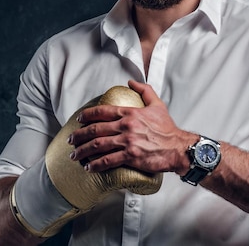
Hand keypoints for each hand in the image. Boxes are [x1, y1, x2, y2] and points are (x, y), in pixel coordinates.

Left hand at [69, 80, 195, 173]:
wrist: (178, 148)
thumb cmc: (167, 128)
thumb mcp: (158, 104)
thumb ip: (144, 90)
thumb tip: (131, 82)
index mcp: (130, 113)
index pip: (103, 111)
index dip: (88, 115)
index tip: (79, 119)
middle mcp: (126, 126)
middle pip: (96, 129)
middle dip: (79, 135)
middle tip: (71, 139)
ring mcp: (128, 142)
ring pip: (98, 145)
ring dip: (83, 150)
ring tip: (74, 155)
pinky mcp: (130, 157)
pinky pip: (108, 160)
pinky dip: (96, 164)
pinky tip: (89, 167)